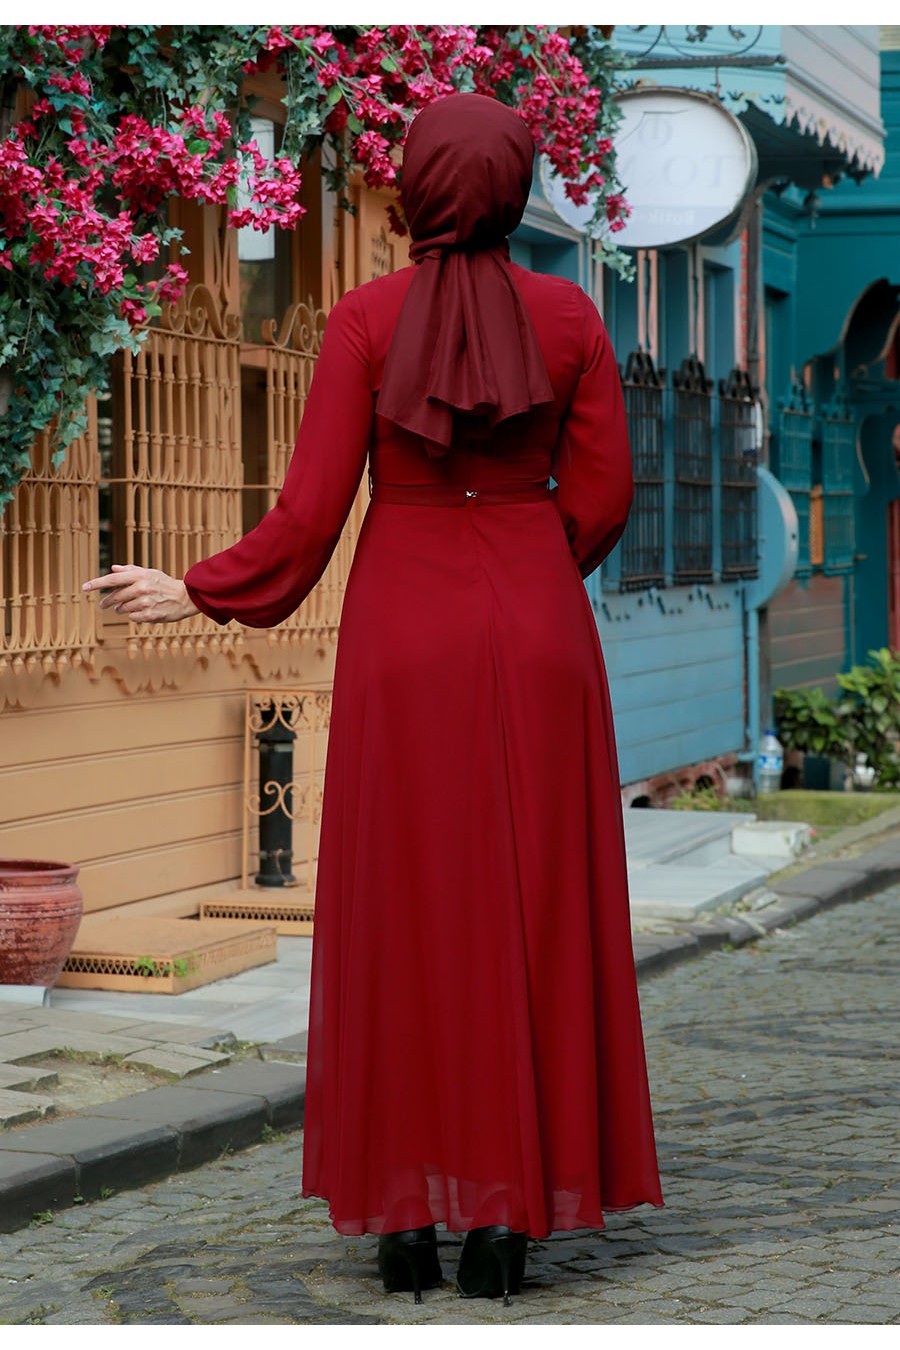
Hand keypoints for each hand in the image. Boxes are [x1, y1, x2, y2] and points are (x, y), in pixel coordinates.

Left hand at [82, 564, 199, 623]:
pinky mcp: (150, 615)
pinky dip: (133, 615)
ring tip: (126, 607)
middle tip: (103, 604)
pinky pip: (132, 617)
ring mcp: (146, 602)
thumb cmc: (164, 583)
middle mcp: (141, 588)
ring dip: (121, 609)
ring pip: (123, 608)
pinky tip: (140, 612)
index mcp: (140, 576)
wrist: (185, 597)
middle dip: (107, 601)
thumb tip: (112, 568)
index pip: (113, 579)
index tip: (84, 587)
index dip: (97, 583)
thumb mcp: (149, 572)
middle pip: (115, 597)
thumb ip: (130, 570)